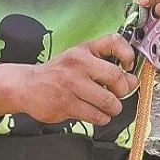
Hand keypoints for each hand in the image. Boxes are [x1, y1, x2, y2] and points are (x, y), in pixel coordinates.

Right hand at [0, 34, 137, 126]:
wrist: (27, 85)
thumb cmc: (57, 73)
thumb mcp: (78, 58)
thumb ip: (105, 65)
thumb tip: (132, 80)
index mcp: (83, 50)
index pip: (114, 42)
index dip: (127, 54)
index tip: (128, 67)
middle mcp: (78, 65)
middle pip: (116, 77)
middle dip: (123, 90)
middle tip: (119, 94)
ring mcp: (72, 85)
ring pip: (108, 101)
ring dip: (113, 108)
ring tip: (108, 107)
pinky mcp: (67, 104)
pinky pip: (96, 116)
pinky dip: (102, 118)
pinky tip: (97, 114)